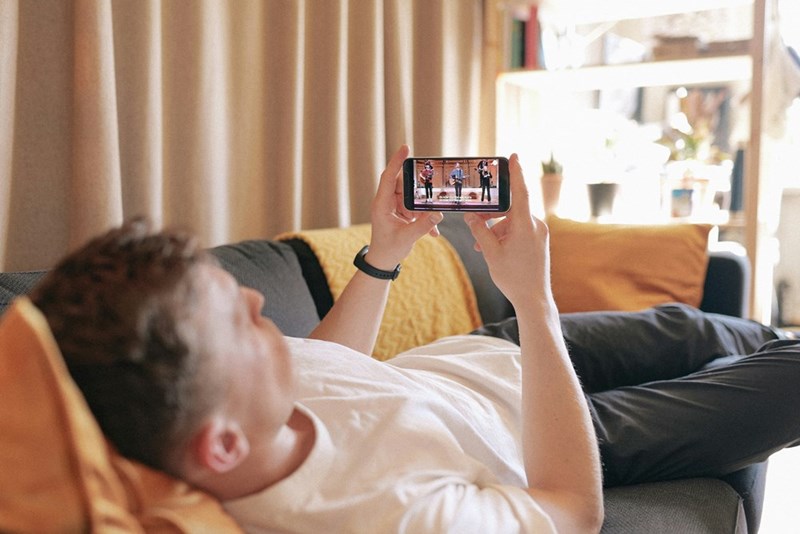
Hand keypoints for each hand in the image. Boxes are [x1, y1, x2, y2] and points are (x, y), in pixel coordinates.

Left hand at [367, 145, 442, 269]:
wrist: (383, 262)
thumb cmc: (388, 250)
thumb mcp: (407, 238)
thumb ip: (423, 226)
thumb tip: (438, 214)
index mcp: (382, 204)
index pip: (389, 177)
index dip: (396, 161)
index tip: (406, 147)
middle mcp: (387, 202)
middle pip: (404, 185)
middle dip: (419, 189)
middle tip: (431, 186)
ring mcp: (395, 207)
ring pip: (413, 198)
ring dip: (424, 209)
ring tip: (431, 222)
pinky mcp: (402, 214)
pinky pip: (416, 210)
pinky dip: (425, 219)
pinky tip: (432, 232)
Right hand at [464, 154, 550, 306]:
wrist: (533, 298)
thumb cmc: (513, 277)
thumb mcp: (490, 253)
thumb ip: (480, 231)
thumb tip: (471, 216)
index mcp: (525, 226)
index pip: (520, 193)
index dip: (517, 173)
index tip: (514, 156)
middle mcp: (536, 226)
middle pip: (510, 211)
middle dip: (491, 217)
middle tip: (474, 224)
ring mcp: (539, 234)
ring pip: (513, 222)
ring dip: (496, 230)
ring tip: (480, 246)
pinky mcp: (539, 241)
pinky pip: (520, 230)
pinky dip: (505, 235)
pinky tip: (493, 249)